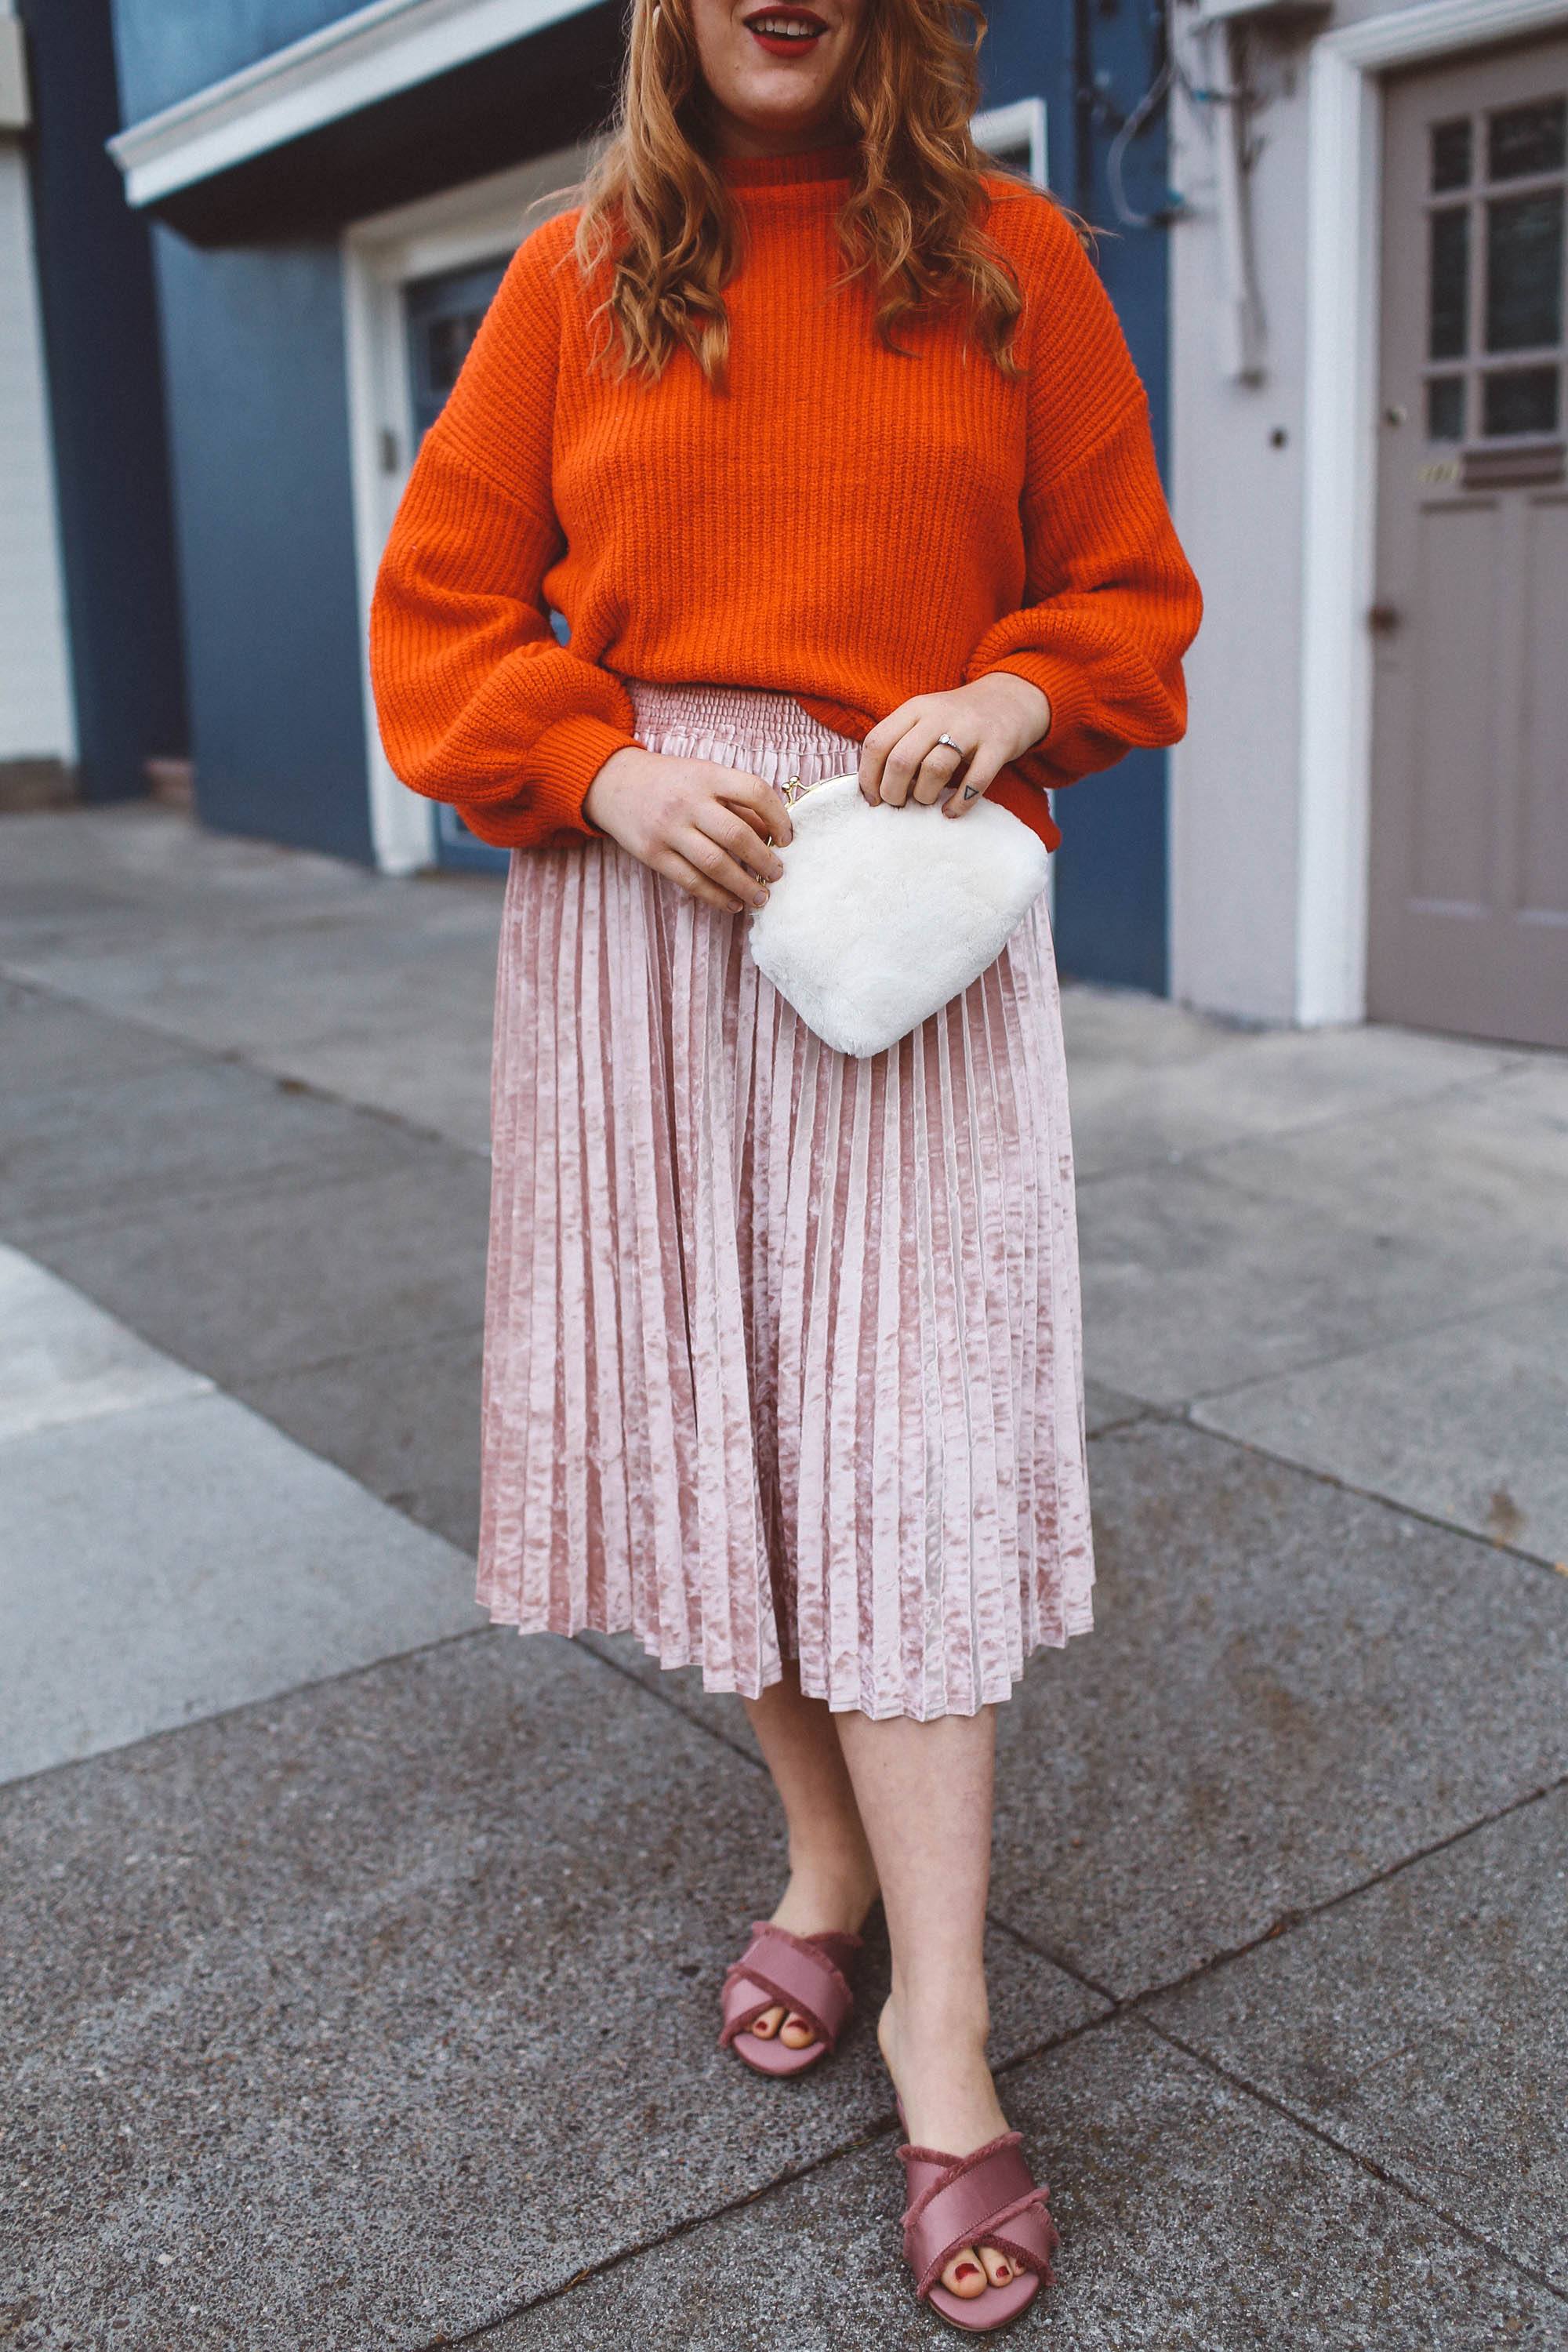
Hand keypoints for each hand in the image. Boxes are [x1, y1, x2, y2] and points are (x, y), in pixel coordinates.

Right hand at [582, 746, 793, 914]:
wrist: (616, 783)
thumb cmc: (671, 781)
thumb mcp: (704, 777)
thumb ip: (737, 802)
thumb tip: (772, 835)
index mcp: (707, 776)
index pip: (754, 792)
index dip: (778, 817)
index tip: (787, 838)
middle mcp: (688, 801)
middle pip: (736, 835)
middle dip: (764, 859)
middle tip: (778, 874)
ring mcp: (668, 829)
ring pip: (715, 864)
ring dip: (744, 885)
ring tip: (761, 896)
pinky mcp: (653, 853)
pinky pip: (691, 881)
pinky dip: (717, 897)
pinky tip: (733, 904)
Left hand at [857, 674, 1050, 819]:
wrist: (1011, 698)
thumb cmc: (958, 719)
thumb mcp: (925, 718)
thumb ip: (900, 742)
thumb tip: (873, 787)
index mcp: (915, 708)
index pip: (877, 743)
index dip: (868, 776)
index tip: (873, 798)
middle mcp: (939, 715)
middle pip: (901, 760)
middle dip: (893, 792)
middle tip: (899, 803)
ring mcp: (970, 729)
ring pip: (934, 770)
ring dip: (924, 796)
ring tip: (927, 801)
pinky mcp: (997, 745)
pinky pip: (974, 781)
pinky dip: (959, 803)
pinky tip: (951, 810)